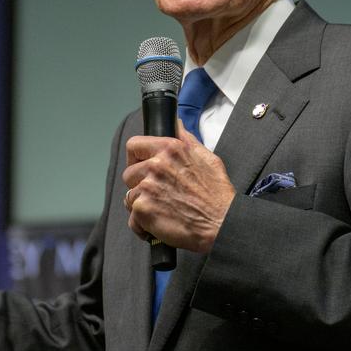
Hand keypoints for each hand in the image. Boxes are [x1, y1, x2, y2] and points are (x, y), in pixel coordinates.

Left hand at [122, 118, 234, 252]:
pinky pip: (132, 218)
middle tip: (158, 194)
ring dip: (142, 205)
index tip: (140, 166)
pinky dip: (142, 225)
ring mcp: (147, 187)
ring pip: (130, 197)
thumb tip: (176, 124)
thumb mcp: (207, 158)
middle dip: (139, 185)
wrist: (222, 223)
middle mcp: (156, 166)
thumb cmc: (217, 195)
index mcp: (170, 149)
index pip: (134, 145)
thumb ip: (186, 140)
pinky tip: (158, 225)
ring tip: (162, 210)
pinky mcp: (143, 209)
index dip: (135, 158)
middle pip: (129, 174)